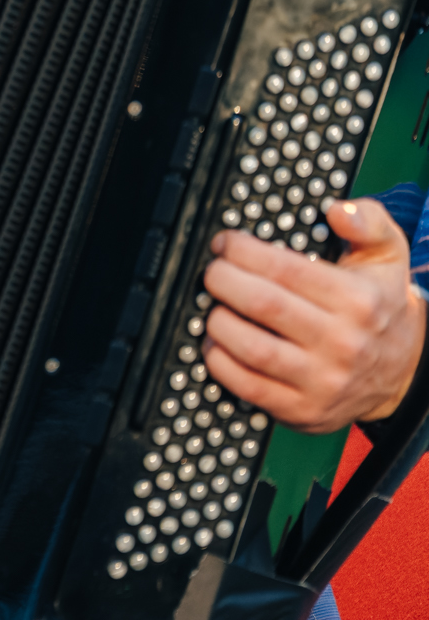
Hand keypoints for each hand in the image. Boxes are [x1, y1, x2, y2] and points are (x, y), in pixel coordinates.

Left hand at [201, 198, 426, 434]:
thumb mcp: (387, 258)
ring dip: (217, 321)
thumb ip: (368, 223)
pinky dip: (220, 362)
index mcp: (358, 301)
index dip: (243, 252)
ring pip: (251, 348)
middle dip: (223, 280)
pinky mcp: (304, 409)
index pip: (285, 270)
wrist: (405, 373)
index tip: (225, 244)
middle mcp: (343, 342)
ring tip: (213, 306)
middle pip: (262, 305)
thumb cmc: (381, 307)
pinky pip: (248, 386)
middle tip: (213, 271)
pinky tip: (216, 343)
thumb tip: (338, 210)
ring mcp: (323, 380)